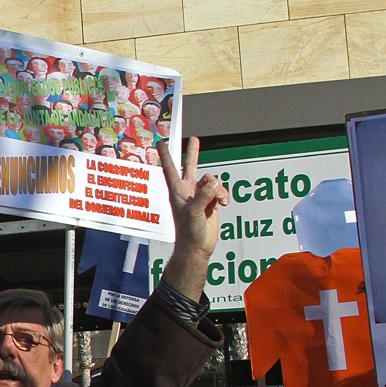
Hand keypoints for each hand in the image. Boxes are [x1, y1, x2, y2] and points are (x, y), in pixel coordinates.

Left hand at [157, 137, 227, 299]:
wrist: (197, 247)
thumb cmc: (188, 232)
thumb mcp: (193, 212)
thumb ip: (204, 195)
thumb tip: (213, 182)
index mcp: (177, 191)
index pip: (170, 168)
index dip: (166, 155)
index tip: (161, 142)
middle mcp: (188, 191)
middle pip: (191, 166)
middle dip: (193, 153)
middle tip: (195, 139)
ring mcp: (200, 196)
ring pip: (212, 181)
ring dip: (218, 189)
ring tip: (219, 201)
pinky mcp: (210, 202)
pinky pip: (219, 191)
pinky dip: (223, 195)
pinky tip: (223, 204)